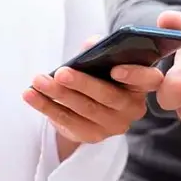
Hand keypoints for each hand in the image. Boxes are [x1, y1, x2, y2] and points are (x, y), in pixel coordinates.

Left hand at [23, 37, 163, 158]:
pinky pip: (68, 122)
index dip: (134, 74)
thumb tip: (91, 44)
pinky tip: (31, 95)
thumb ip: (99, 49)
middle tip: (61, 73)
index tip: (114, 68)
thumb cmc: (100, 74)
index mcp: (143, 84)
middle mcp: (133, 108)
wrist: (90, 104)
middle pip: (109, 97)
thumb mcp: (103, 59)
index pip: (149, 79)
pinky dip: (47, 107)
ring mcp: (114, 125)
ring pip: (85, 110)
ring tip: (38, 81)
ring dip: (58, 95)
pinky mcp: (93, 136)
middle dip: (83, 84)